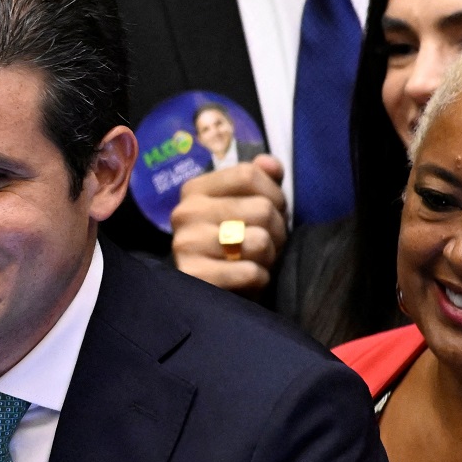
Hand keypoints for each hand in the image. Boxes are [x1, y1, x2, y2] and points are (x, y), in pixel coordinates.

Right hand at [168, 155, 287, 292]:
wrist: (209, 297)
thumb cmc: (234, 246)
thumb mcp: (245, 207)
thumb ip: (259, 180)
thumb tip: (270, 164)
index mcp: (194, 190)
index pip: (248, 174)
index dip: (274, 194)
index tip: (273, 210)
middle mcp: (184, 214)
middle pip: (261, 208)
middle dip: (277, 230)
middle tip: (267, 244)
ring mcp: (186, 246)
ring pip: (259, 241)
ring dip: (269, 256)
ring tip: (255, 261)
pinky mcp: (194, 277)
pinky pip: (250, 272)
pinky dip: (259, 279)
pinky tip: (246, 281)